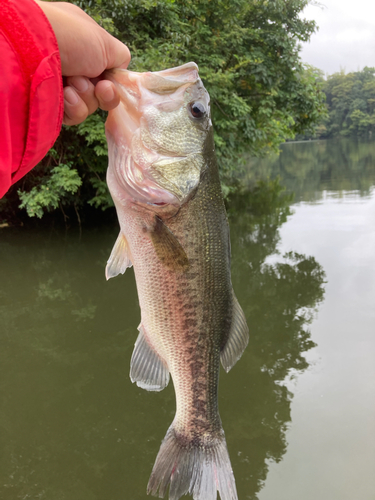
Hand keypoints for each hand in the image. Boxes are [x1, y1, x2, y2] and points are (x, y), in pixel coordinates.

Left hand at [35, 1, 130, 125]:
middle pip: (101, 94)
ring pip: (89, 106)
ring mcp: (62, 85)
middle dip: (99, 91)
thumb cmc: (72, 38)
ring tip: (72, 84)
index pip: (108, 74)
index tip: (108, 84)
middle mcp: (74, 65)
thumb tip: (119, 76)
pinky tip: (65, 95)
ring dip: (85, 97)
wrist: (35, 48)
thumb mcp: (106, 43)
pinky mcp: (53, 103)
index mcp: (86, 47)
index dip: (112, 84)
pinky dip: (74, 107)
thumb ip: (121, 59)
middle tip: (88, 82)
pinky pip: (74, 116)